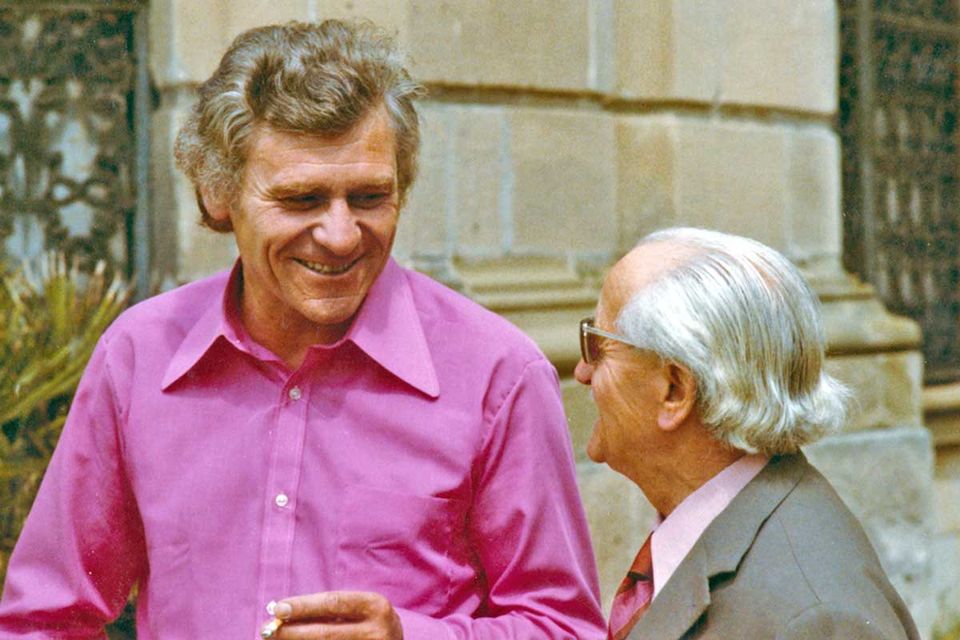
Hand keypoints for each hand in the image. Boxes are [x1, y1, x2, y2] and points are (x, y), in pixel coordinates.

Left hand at [273, 590, 402, 638]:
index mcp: (376, 606)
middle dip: (292, 632)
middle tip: (267, 630)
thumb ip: (329, 611)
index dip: (303, 605)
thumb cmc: (370, 625)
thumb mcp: (359, 611)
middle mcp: (377, 631)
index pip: (333, 603)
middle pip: (326, 633)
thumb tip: (283, 613)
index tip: (277, 608)